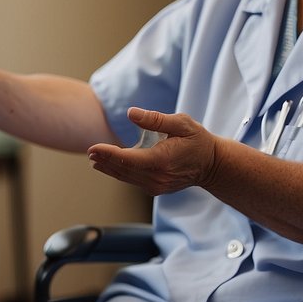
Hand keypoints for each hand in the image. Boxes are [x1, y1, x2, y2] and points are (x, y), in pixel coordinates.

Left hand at [86, 107, 219, 195]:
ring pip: (126, 177)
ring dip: (109, 168)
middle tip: (90, 152)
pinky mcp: (156, 188)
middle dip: (105, 160)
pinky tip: (110, 166)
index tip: (92, 148)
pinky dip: (120, 173)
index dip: (108, 154)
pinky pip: (133, 180)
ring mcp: (156, 185)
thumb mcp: (181, 123)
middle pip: (123, 169)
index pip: (127, 159)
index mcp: (161, 160)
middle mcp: (157, 176)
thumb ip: (155, 119)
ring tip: (95, 160)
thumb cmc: (197, 141)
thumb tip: (131, 113)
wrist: (213, 165)